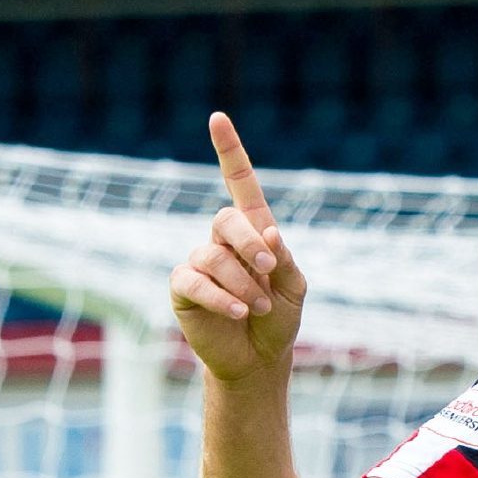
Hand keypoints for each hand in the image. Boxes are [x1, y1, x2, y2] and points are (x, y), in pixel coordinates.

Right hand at [169, 112, 306, 382]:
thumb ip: (283, 260)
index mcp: (253, 231)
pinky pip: (195, 281)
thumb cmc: (279, 317)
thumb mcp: (294, 287)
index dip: (229, 151)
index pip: (240, 184)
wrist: (259, 358)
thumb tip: (268, 232)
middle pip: (226, 218)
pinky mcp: (183, 287)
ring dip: (243, 284)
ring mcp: (200, 261)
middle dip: (249, 243)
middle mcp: (222, 240)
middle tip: (269, 271)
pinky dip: (222, 297)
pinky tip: (239, 312)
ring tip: (260, 307)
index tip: (217, 118)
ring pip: (213, 255)